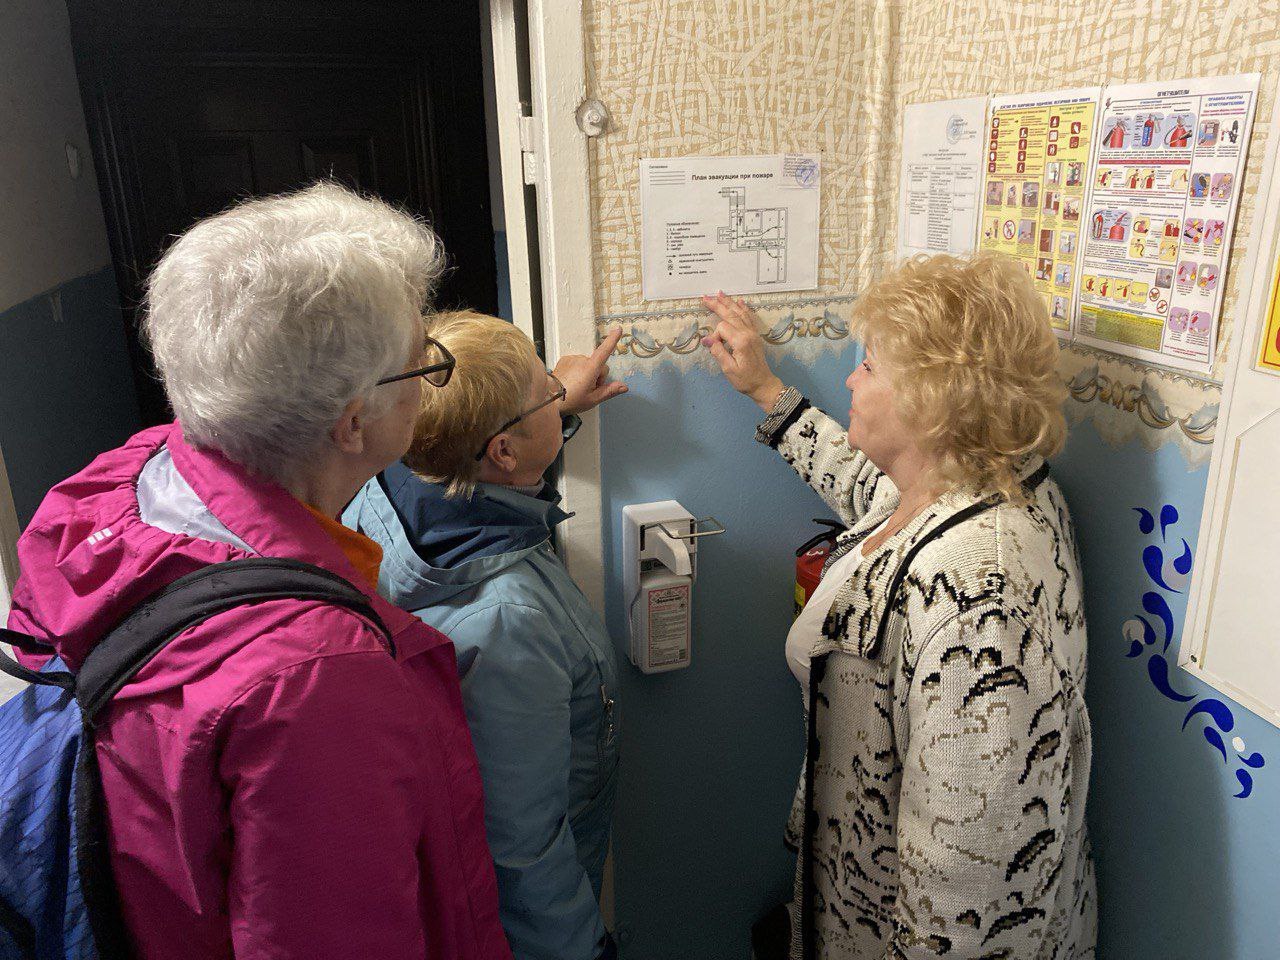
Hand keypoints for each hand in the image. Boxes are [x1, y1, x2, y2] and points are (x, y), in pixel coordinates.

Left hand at [554, 327, 627, 414]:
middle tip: (589, 390)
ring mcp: (572, 359)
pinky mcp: (565, 360)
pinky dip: (578, 370)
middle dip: (598, 376)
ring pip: (588, 364)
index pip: (604, 351)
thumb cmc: (571, 400)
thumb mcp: (593, 399)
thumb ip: (610, 391)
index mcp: (590, 369)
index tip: (618, 329)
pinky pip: (578, 363)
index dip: (612, 340)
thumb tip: (624, 387)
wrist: (548, 399)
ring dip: (587, 373)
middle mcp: (581, 360)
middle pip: (598, 365)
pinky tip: (572, 381)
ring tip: (578, 386)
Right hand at [701, 292, 784, 410]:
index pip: (722, 328)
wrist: (763, 384)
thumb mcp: (729, 369)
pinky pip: (749, 317)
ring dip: (729, 302)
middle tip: (705, 297)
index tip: (713, 347)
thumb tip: (706, 340)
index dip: (714, 336)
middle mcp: (748, 333)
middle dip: (717, 305)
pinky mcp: (755, 335)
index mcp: (741, 341)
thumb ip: (718, 352)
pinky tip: (740, 301)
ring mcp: (753, 333)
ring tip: (719, 293)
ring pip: (739, 313)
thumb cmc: (745, 380)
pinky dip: (743, 308)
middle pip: (730, 314)